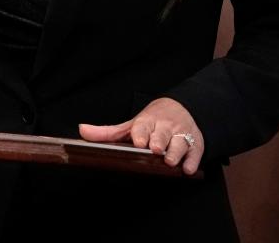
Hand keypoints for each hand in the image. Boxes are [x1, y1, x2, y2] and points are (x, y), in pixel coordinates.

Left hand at [78, 97, 204, 173]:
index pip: (143, 127)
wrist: (181, 110)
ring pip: (180, 143)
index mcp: (147, 121)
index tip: (139, 142)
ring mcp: (181, 135)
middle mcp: (165, 127)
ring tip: (170, 161)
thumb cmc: (151, 122)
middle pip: (162, 135)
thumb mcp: (130, 125)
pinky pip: (195, 153)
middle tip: (156, 150)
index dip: (141, 134)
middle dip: (159, 142)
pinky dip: (192, 161)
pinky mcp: (196, 144)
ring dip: (175, 152)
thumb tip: (82, 131)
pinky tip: (187, 169)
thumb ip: (106, 133)